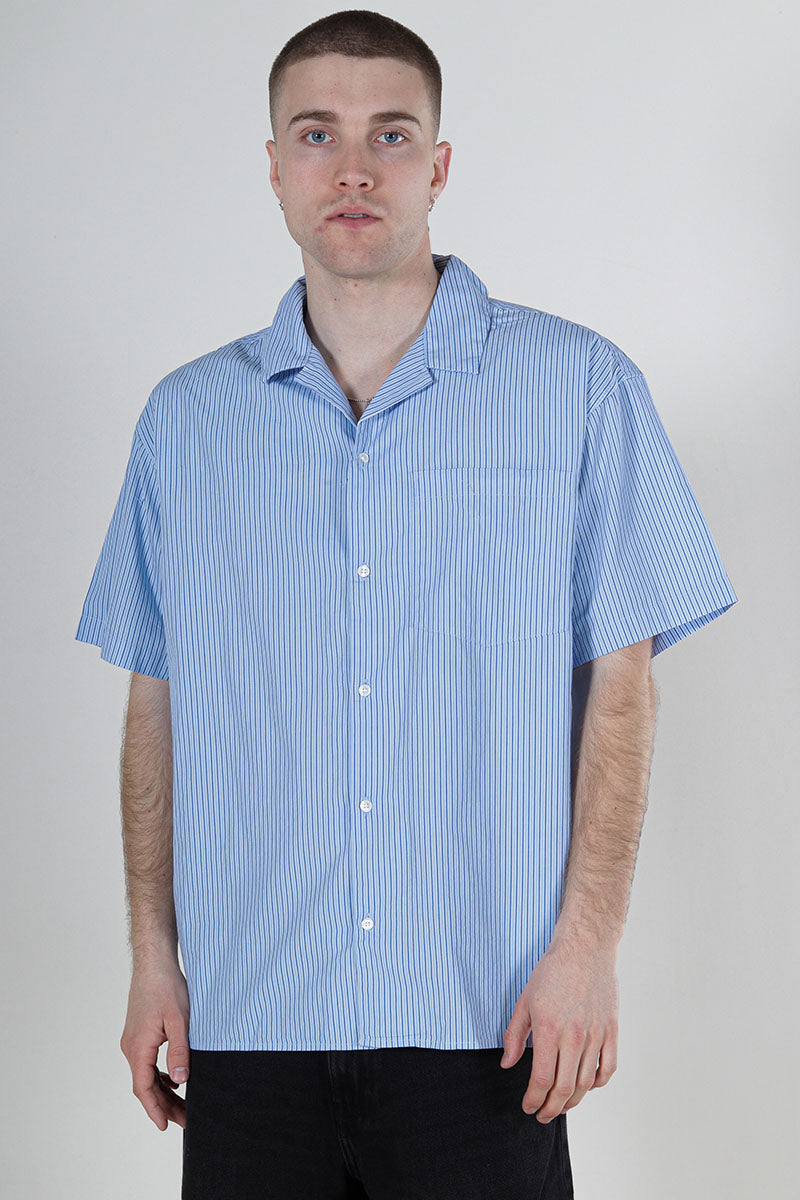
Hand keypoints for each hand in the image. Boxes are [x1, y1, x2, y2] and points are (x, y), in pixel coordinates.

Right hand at [119, 959, 190, 1130]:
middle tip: (185, 1120)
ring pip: (146, 1073)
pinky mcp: (139, 1032)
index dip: (155, 1109)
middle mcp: (131, 1047)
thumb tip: (180, 1080)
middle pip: (146, 1084)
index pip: (143, 1088)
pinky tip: (174, 1079)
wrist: (153, 963)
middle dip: (164, 1104)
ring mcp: (133, 1040)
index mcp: (138, 1047)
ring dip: (163, 1090)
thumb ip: (179, 1051)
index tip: (165, 1126)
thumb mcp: (179, 1020)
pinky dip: (159, 1075)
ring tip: (183, 1104)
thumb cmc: (166, 987)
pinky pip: (147, 1061)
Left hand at [500, 935, 618, 1121]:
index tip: (528, 1107)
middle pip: (564, 1090)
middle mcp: (574, 1038)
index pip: (541, 1081)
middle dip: (551, 1109)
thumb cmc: (551, 972)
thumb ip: (514, 1036)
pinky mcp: (611, 1031)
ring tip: (561, 1106)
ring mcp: (595, 1035)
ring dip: (573, 1102)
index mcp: (548, 1031)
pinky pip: (607, 1068)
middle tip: (542, 1115)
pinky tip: (586, 1086)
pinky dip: (597, 1083)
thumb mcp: (524, 1001)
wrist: (584, 949)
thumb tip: (507, 1064)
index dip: (533, 1100)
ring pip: (586, 1084)